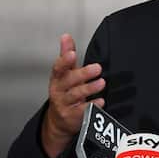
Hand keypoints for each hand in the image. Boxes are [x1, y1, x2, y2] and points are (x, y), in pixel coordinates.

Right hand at [40, 33, 104, 157]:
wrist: (59, 120)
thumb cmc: (64, 92)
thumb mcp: (65, 74)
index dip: (64, 61)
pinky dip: (92, 106)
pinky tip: (101, 101)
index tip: (72, 54)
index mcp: (57, 78)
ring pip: (76, 95)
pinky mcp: (72, 117)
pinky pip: (82, 111)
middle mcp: (59, 91)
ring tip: (101, 83)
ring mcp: (64, 105)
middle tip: (97, 68)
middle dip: (82, 74)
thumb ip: (66, 56)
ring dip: (89, 88)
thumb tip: (66, 36)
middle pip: (68, 81)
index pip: (58, 68)